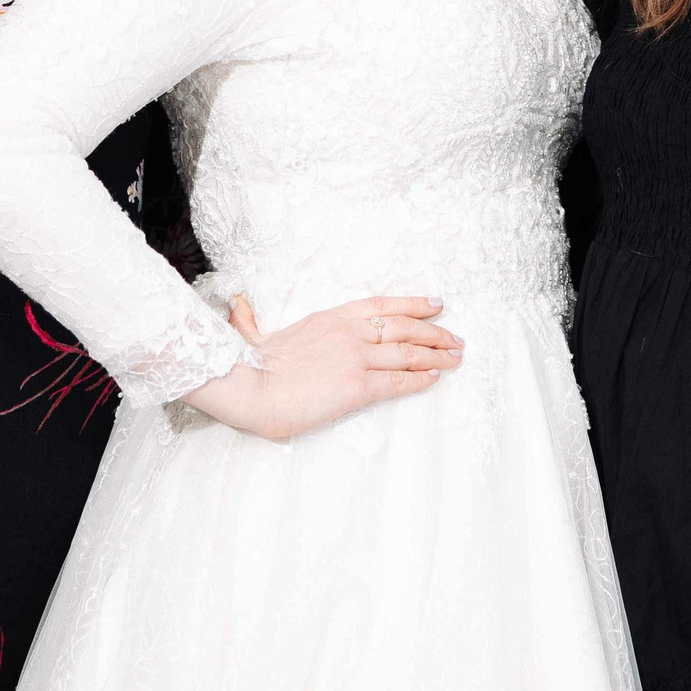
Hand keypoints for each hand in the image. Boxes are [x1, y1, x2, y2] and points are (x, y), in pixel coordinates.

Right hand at [185, 295, 460, 439]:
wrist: (248, 387)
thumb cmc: (248, 365)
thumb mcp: (251, 333)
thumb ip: (249, 319)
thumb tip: (235, 303)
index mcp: (330, 318)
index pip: (382, 305)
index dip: (413, 304)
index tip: (435, 304)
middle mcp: (348, 333)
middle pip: (404, 328)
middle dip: (434, 332)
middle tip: (455, 339)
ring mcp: (355, 358)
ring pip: (407, 353)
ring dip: (436, 355)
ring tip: (455, 358)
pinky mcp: (358, 386)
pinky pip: (398, 381)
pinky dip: (420, 378)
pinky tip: (434, 378)